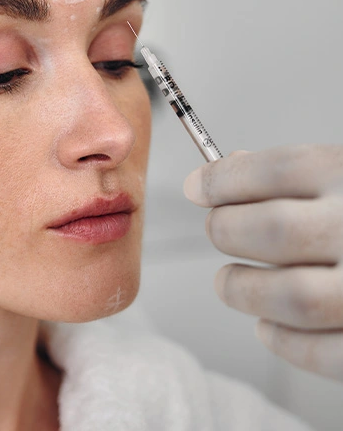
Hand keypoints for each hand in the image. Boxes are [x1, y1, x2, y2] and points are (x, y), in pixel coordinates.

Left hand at [183, 145, 342, 381]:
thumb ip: (298, 173)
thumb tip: (221, 174)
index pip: (272, 169)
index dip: (222, 179)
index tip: (198, 187)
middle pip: (268, 230)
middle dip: (225, 230)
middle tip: (217, 230)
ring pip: (287, 296)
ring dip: (242, 289)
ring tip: (228, 282)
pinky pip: (323, 351)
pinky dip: (283, 341)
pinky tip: (266, 325)